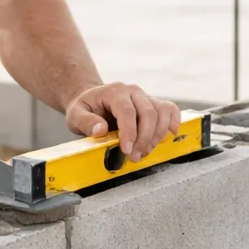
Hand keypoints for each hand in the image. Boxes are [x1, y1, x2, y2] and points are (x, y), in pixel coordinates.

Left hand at [66, 82, 181, 162]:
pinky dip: (173, 122)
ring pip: (162, 112)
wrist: (93, 100)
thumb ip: (85, 122)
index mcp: (114, 91)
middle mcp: (133, 91)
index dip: (130, 132)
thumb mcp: (75, 114)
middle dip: (144, 139)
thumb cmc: (85, 108)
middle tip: (135, 157)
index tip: (127, 150)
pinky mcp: (153, 104)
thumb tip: (101, 130)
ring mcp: (145, 97)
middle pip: (148, 113)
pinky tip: (168, 135)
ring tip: (145, 151)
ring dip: (157, 136)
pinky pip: (170, 109)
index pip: (127, 111)